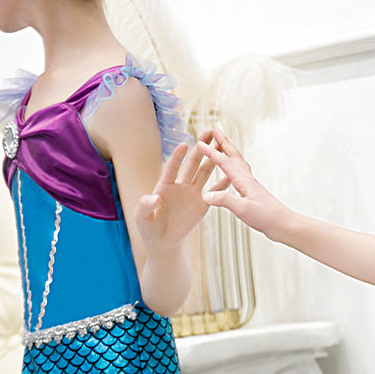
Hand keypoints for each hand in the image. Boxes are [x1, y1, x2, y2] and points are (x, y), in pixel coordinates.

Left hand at [136, 136, 215, 250]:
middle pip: (192, 163)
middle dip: (201, 148)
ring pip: (205, 172)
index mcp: (164, 186)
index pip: (172, 168)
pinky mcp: (203, 204)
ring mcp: (192, 193)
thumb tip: (155, 197)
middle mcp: (180, 185)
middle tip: (210, 132)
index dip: (177, 157)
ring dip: (214, 159)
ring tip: (223, 145)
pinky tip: (233, 174)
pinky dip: (224, 183)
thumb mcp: (142, 218)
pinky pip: (215, 192)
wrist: (163, 241)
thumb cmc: (149, 228)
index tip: (185, 145)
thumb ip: (145, 206)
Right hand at [197, 131, 289, 237]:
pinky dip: (235, 166)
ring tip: (223, 145)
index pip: (225, 163)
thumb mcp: (242, 210)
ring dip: (230, 152)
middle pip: (234, 156)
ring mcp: (251, 185)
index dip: (211, 153)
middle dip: (224, 143)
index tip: (200, 143)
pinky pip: (241, 173)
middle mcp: (248, 180)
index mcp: (244, 181)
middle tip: (215, 131)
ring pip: (238, 163)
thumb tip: (205, 195)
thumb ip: (224, 200)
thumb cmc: (266, 217)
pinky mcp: (253, 192)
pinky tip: (233, 172)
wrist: (283, 224)